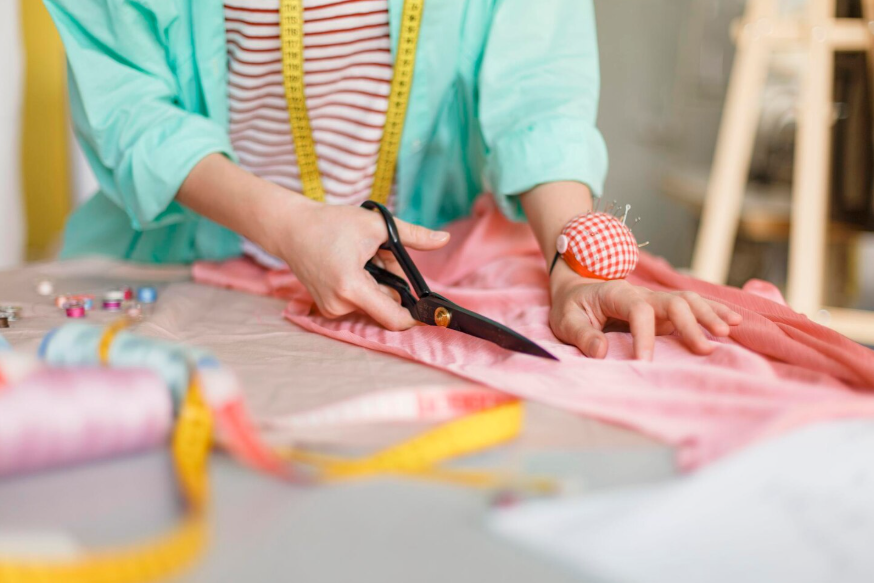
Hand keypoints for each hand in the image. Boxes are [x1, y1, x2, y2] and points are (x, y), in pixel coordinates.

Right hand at [260, 196, 449, 330]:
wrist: (291, 228)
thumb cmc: (330, 223)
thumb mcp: (376, 225)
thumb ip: (413, 236)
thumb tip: (444, 239)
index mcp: (352, 287)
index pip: (393, 318)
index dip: (416, 316)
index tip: (430, 309)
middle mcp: (339, 305)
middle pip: (386, 305)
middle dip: (392, 283)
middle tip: (380, 255)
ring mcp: (331, 309)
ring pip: (374, 303)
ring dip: (379, 283)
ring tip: (363, 257)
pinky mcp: (328, 308)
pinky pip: (360, 302)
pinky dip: (365, 286)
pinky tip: (352, 266)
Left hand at [548, 261, 741, 360]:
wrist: (577, 287)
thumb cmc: (571, 306)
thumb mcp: (564, 320)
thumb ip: (582, 335)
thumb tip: (601, 352)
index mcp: (616, 294)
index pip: (638, 310)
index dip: (644, 336)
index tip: (644, 363)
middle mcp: (642, 293)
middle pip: (673, 302)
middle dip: (691, 324)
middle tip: (704, 349)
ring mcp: (656, 300)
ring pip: (689, 300)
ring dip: (709, 314)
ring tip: (729, 331)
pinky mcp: (664, 310)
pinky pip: (693, 306)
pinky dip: (714, 311)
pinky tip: (735, 321)